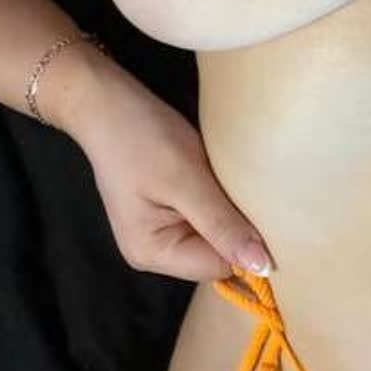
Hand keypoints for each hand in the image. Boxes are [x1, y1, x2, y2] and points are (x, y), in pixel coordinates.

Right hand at [60, 55, 273, 281]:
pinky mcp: (166, 210)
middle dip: (233, 225)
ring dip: (226, 210)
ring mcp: (158, 231)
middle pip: (216, 254)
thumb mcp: (187, 181)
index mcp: (153, 254)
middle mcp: (154, 252)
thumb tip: (263, 268)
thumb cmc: (143, 139)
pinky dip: (216, 199)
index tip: (263, 211)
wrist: (107, 102)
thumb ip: (223, 225)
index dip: (244, 243)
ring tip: (227, 181)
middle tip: (241, 189)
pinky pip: (204, 216)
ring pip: (214, 234)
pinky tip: (216, 178)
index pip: (219, 266)